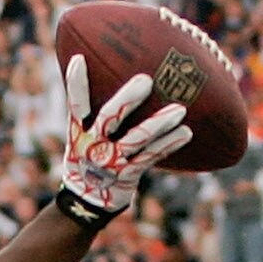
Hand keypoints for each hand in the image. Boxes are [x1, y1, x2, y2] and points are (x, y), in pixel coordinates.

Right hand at [56, 56, 191, 227]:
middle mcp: (93, 145)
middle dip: (127, 99)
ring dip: (159, 123)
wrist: (85, 203)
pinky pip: (151, 156)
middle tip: (146, 80)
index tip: (79, 58)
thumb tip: (97, 73)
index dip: (76, 83)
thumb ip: (89, 111)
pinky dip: (169, 144)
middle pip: (109, 117)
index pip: (76, 104)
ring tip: (180, 109)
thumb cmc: (87, 158)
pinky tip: (186, 133)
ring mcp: (111, 161)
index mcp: (78, 132)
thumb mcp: (79, 136)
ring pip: (137, 139)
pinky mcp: (127, 175)